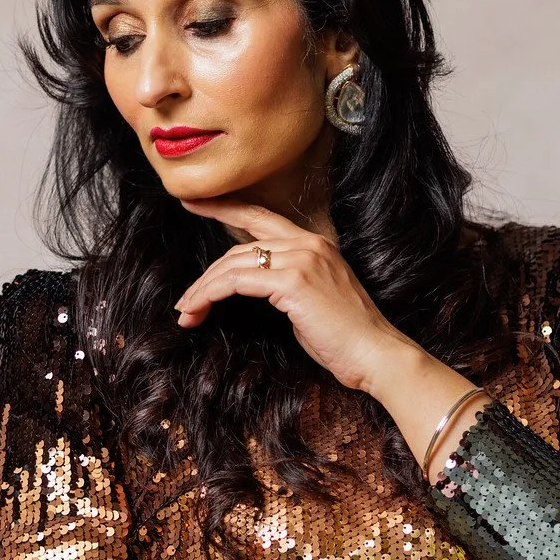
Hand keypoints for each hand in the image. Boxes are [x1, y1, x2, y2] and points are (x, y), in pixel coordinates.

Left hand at [173, 195, 489, 479]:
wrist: (376, 355)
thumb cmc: (346, 340)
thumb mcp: (312, 302)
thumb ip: (286, 286)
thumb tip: (256, 289)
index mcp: (315, 244)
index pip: (260, 218)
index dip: (224, 208)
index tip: (193, 204)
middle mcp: (308, 244)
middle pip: (239, 247)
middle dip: (206, 275)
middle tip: (183, 301)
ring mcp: (301, 259)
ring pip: (232, 265)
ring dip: (202, 290)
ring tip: (185, 312)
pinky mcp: (292, 281)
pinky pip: (236, 282)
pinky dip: (210, 294)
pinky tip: (198, 309)